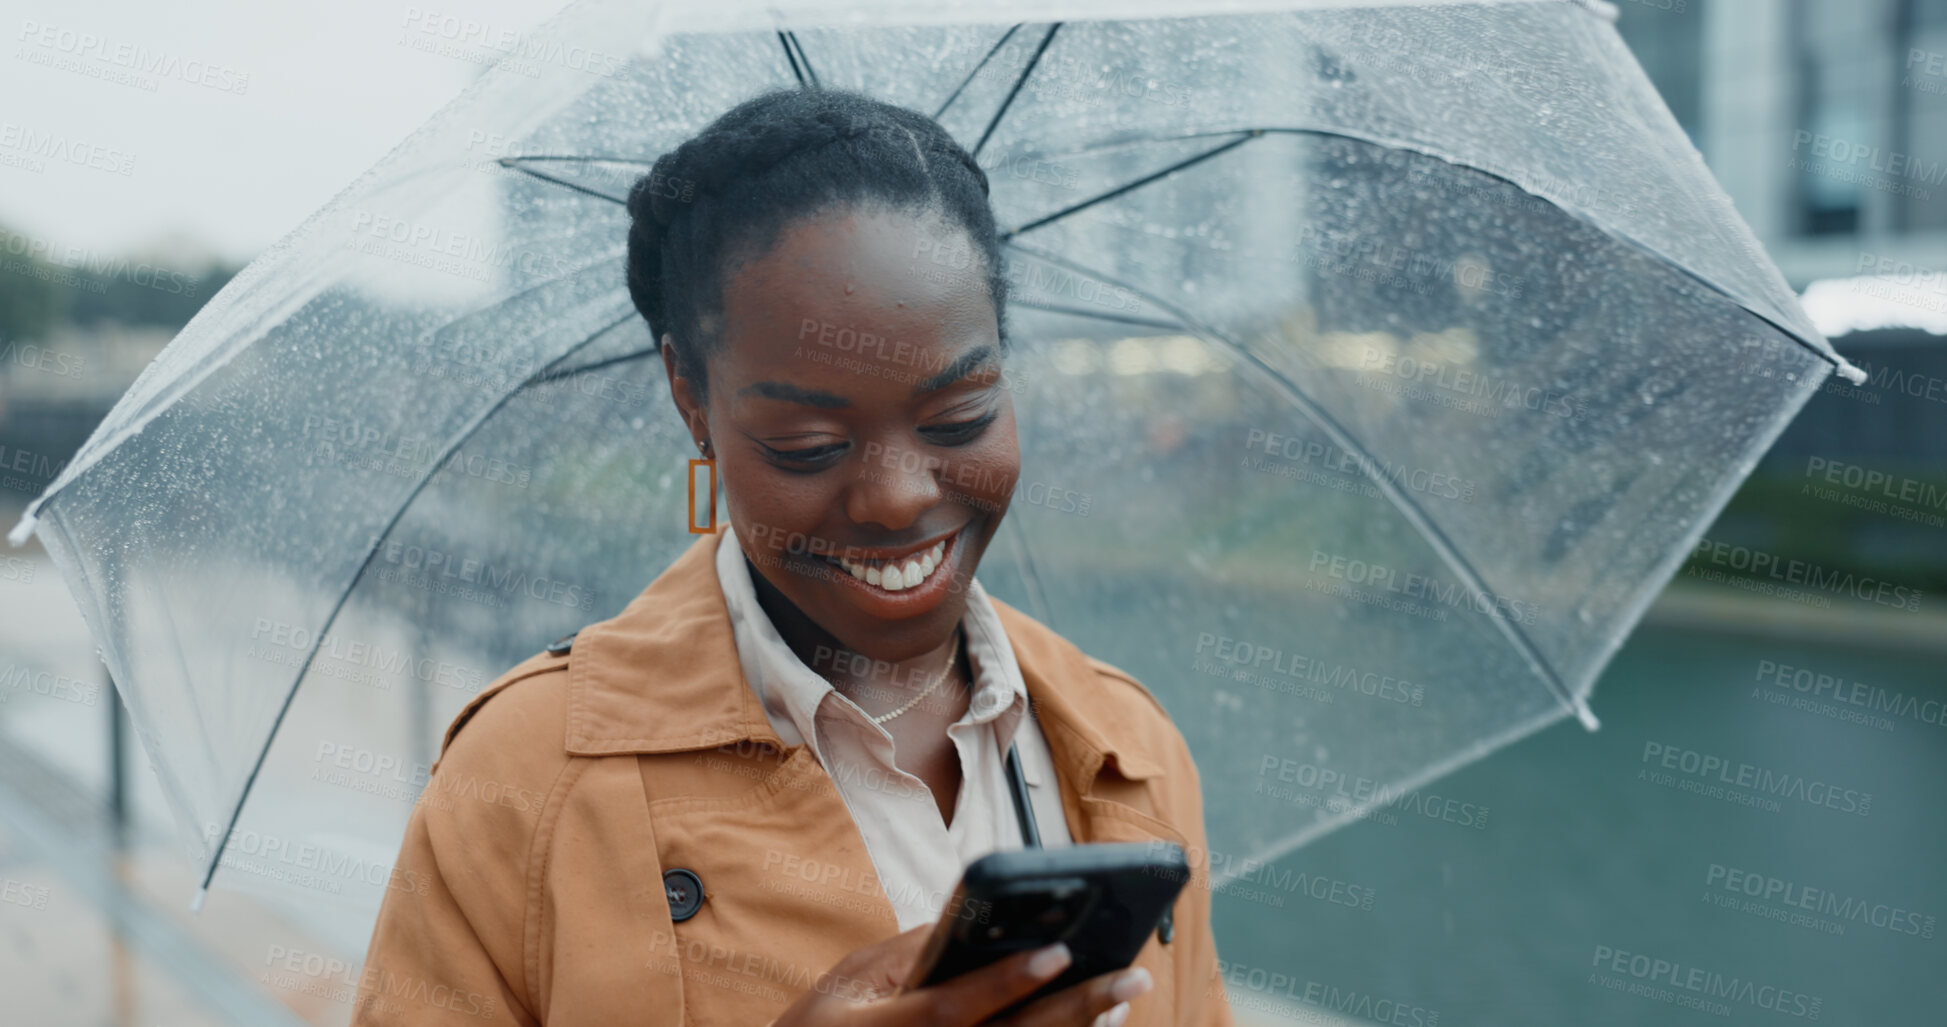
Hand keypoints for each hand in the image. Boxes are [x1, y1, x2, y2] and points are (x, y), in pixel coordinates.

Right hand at [767, 925, 1153, 1026]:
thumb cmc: (824, 1026)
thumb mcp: (850, 979)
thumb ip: (910, 951)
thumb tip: (977, 924)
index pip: (953, 1007)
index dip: (1005, 982)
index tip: (1059, 952)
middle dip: (1075, 1010)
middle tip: (1129, 979)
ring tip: (1121, 998)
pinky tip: (1092, 1026)